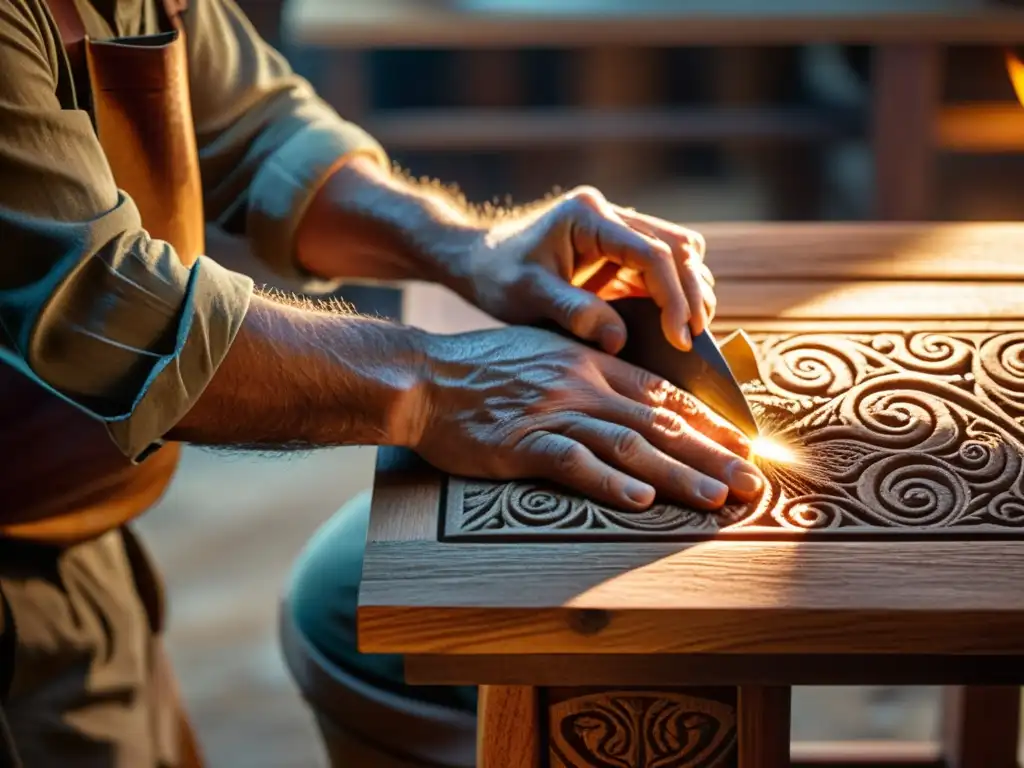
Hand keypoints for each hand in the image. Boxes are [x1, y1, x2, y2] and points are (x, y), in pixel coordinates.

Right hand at [408, 326, 761, 509]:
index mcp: (591, 363)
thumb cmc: (484, 368)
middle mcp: (581, 384)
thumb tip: (632, 393)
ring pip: (629, 443)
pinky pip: (572, 462)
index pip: (663, 393)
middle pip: (660, 421)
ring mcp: (552, 412)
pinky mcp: (521, 443)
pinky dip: (609, 481)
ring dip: (678, 473)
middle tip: (752, 484)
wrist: (426, 377)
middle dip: (712, 455)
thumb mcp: (545, 352)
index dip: (708, 422)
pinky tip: (640, 500)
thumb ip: (589, 370)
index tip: (743, 445)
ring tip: (716, 499)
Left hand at [456, 186, 713, 353]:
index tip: (678, 337)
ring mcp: (616, 230)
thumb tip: (619, 340)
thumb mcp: (528, 295)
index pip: (652, 252)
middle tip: (692, 340)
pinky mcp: (618, 251)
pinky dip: (673, 293)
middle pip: (676, 248)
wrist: (478, 262)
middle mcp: (609, 214)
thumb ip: (573, 313)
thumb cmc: (497, 277)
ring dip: (689, 290)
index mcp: (588, 216)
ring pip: (677, 253)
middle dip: (691, 293)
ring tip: (689, 333)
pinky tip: (674, 325)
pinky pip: (660, 268)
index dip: (673, 296)